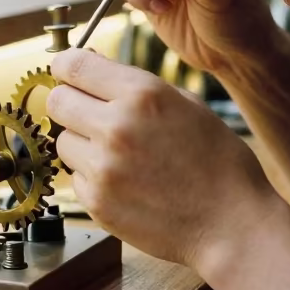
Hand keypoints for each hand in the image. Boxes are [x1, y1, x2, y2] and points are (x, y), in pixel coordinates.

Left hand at [47, 48, 286, 270]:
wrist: (231, 224)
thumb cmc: (217, 162)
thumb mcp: (186, 104)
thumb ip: (135, 84)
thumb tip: (90, 65)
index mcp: (142, 94)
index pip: (73, 65)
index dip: (65, 66)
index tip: (67, 71)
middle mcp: (116, 126)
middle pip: (57, 100)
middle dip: (70, 102)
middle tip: (90, 112)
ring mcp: (103, 167)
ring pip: (63, 140)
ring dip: (81, 142)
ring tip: (118, 154)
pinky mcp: (96, 202)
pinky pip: (75, 177)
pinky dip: (92, 177)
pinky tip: (125, 182)